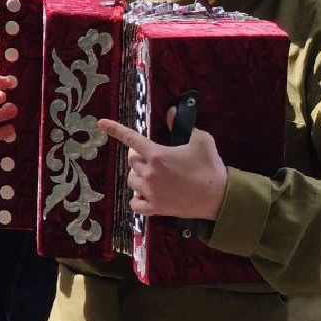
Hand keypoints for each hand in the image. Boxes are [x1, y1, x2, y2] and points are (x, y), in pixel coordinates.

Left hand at [98, 110, 227, 219]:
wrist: (219, 197)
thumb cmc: (210, 168)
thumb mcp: (202, 140)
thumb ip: (183, 126)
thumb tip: (171, 112)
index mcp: (158, 154)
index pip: (132, 139)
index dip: (115, 129)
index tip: (101, 123)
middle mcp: (150, 173)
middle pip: (132, 161)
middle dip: (141, 157)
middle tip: (155, 159)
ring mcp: (151, 192)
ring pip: (131, 181)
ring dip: (138, 176)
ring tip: (153, 177)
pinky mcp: (156, 208)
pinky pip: (134, 204)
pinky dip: (137, 199)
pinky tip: (146, 195)